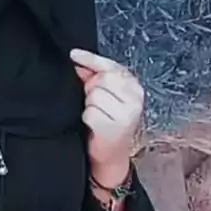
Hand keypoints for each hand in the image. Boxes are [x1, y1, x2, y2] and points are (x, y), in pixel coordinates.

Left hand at [70, 48, 143, 175]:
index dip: (91, 59)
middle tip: (95, 103)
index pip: (111, 66)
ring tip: (98, 115)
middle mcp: (135, 99)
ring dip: (89, 106)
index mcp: (135, 88)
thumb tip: (78, 62)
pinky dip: (87, 119)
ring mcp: (127, 114)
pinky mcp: (115, 128)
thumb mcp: (106, 96)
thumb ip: (94, 76)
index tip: (74, 54)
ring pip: (94, 96)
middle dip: (91, 89)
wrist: (112, 156)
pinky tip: (95, 126)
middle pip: (101, 79)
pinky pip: (90, 113)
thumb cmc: (109, 124)